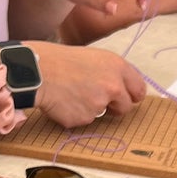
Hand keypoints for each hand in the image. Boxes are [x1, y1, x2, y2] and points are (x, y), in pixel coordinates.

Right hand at [30, 42, 145, 125]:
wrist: (38, 70)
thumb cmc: (61, 60)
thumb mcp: (93, 57)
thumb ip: (111, 73)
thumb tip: (121, 87)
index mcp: (117, 67)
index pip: (138, 89)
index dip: (132, 95)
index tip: (128, 98)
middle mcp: (113, 86)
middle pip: (126, 107)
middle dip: (115, 106)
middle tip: (97, 99)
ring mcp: (100, 104)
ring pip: (102, 113)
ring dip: (91, 108)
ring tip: (73, 93)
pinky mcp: (85, 118)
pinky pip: (84, 120)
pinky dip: (75, 114)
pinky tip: (64, 101)